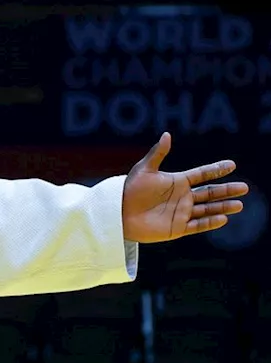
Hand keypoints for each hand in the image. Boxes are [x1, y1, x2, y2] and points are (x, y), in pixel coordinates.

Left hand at [121, 132, 246, 242]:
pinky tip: (223, 219)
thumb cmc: (128, 190)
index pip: (202, 174)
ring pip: (207, 209)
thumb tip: (166, 134)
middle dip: (226, 190)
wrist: (117, 214)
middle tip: (244, 188)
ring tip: (239, 205)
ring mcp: (181, 212)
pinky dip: (210, 222)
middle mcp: (182, 197)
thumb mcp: (143, 170)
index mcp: (177, 181)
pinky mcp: (176, 228)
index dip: (216, 169)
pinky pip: (197, 225)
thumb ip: (157, 154)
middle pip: (210, 192)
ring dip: (223, 207)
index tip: (232, 165)